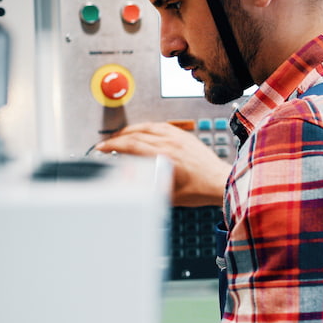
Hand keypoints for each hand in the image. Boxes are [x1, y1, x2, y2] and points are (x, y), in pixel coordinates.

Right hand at [96, 122, 230, 206]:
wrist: (221, 183)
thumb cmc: (200, 191)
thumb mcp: (169, 196)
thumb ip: (149, 190)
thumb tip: (131, 186)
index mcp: (164, 157)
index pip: (131, 145)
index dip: (113, 145)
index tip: (102, 148)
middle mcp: (171, 143)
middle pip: (137, 134)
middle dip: (118, 137)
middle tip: (108, 142)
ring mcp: (179, 138)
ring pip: (149, 126)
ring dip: (132, 129)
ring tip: (122, 135)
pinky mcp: (186, 137)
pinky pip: (162, 126)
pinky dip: (148, 126)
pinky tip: (144, 130)